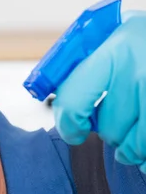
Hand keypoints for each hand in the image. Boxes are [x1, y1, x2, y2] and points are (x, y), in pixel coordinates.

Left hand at [52, 10, 145, 172]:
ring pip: (131, 144)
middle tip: (123, 118)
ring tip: (140, 129)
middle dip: (111, 130)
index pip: (73, 99)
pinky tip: (144, 150)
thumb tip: (58, 102)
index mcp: (117, 45)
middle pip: (107, 127)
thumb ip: (90, 65)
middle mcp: (142, 67)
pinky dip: (145, 155)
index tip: (73, 132)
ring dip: (132, 145)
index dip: (68, 123)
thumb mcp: (121, 37)